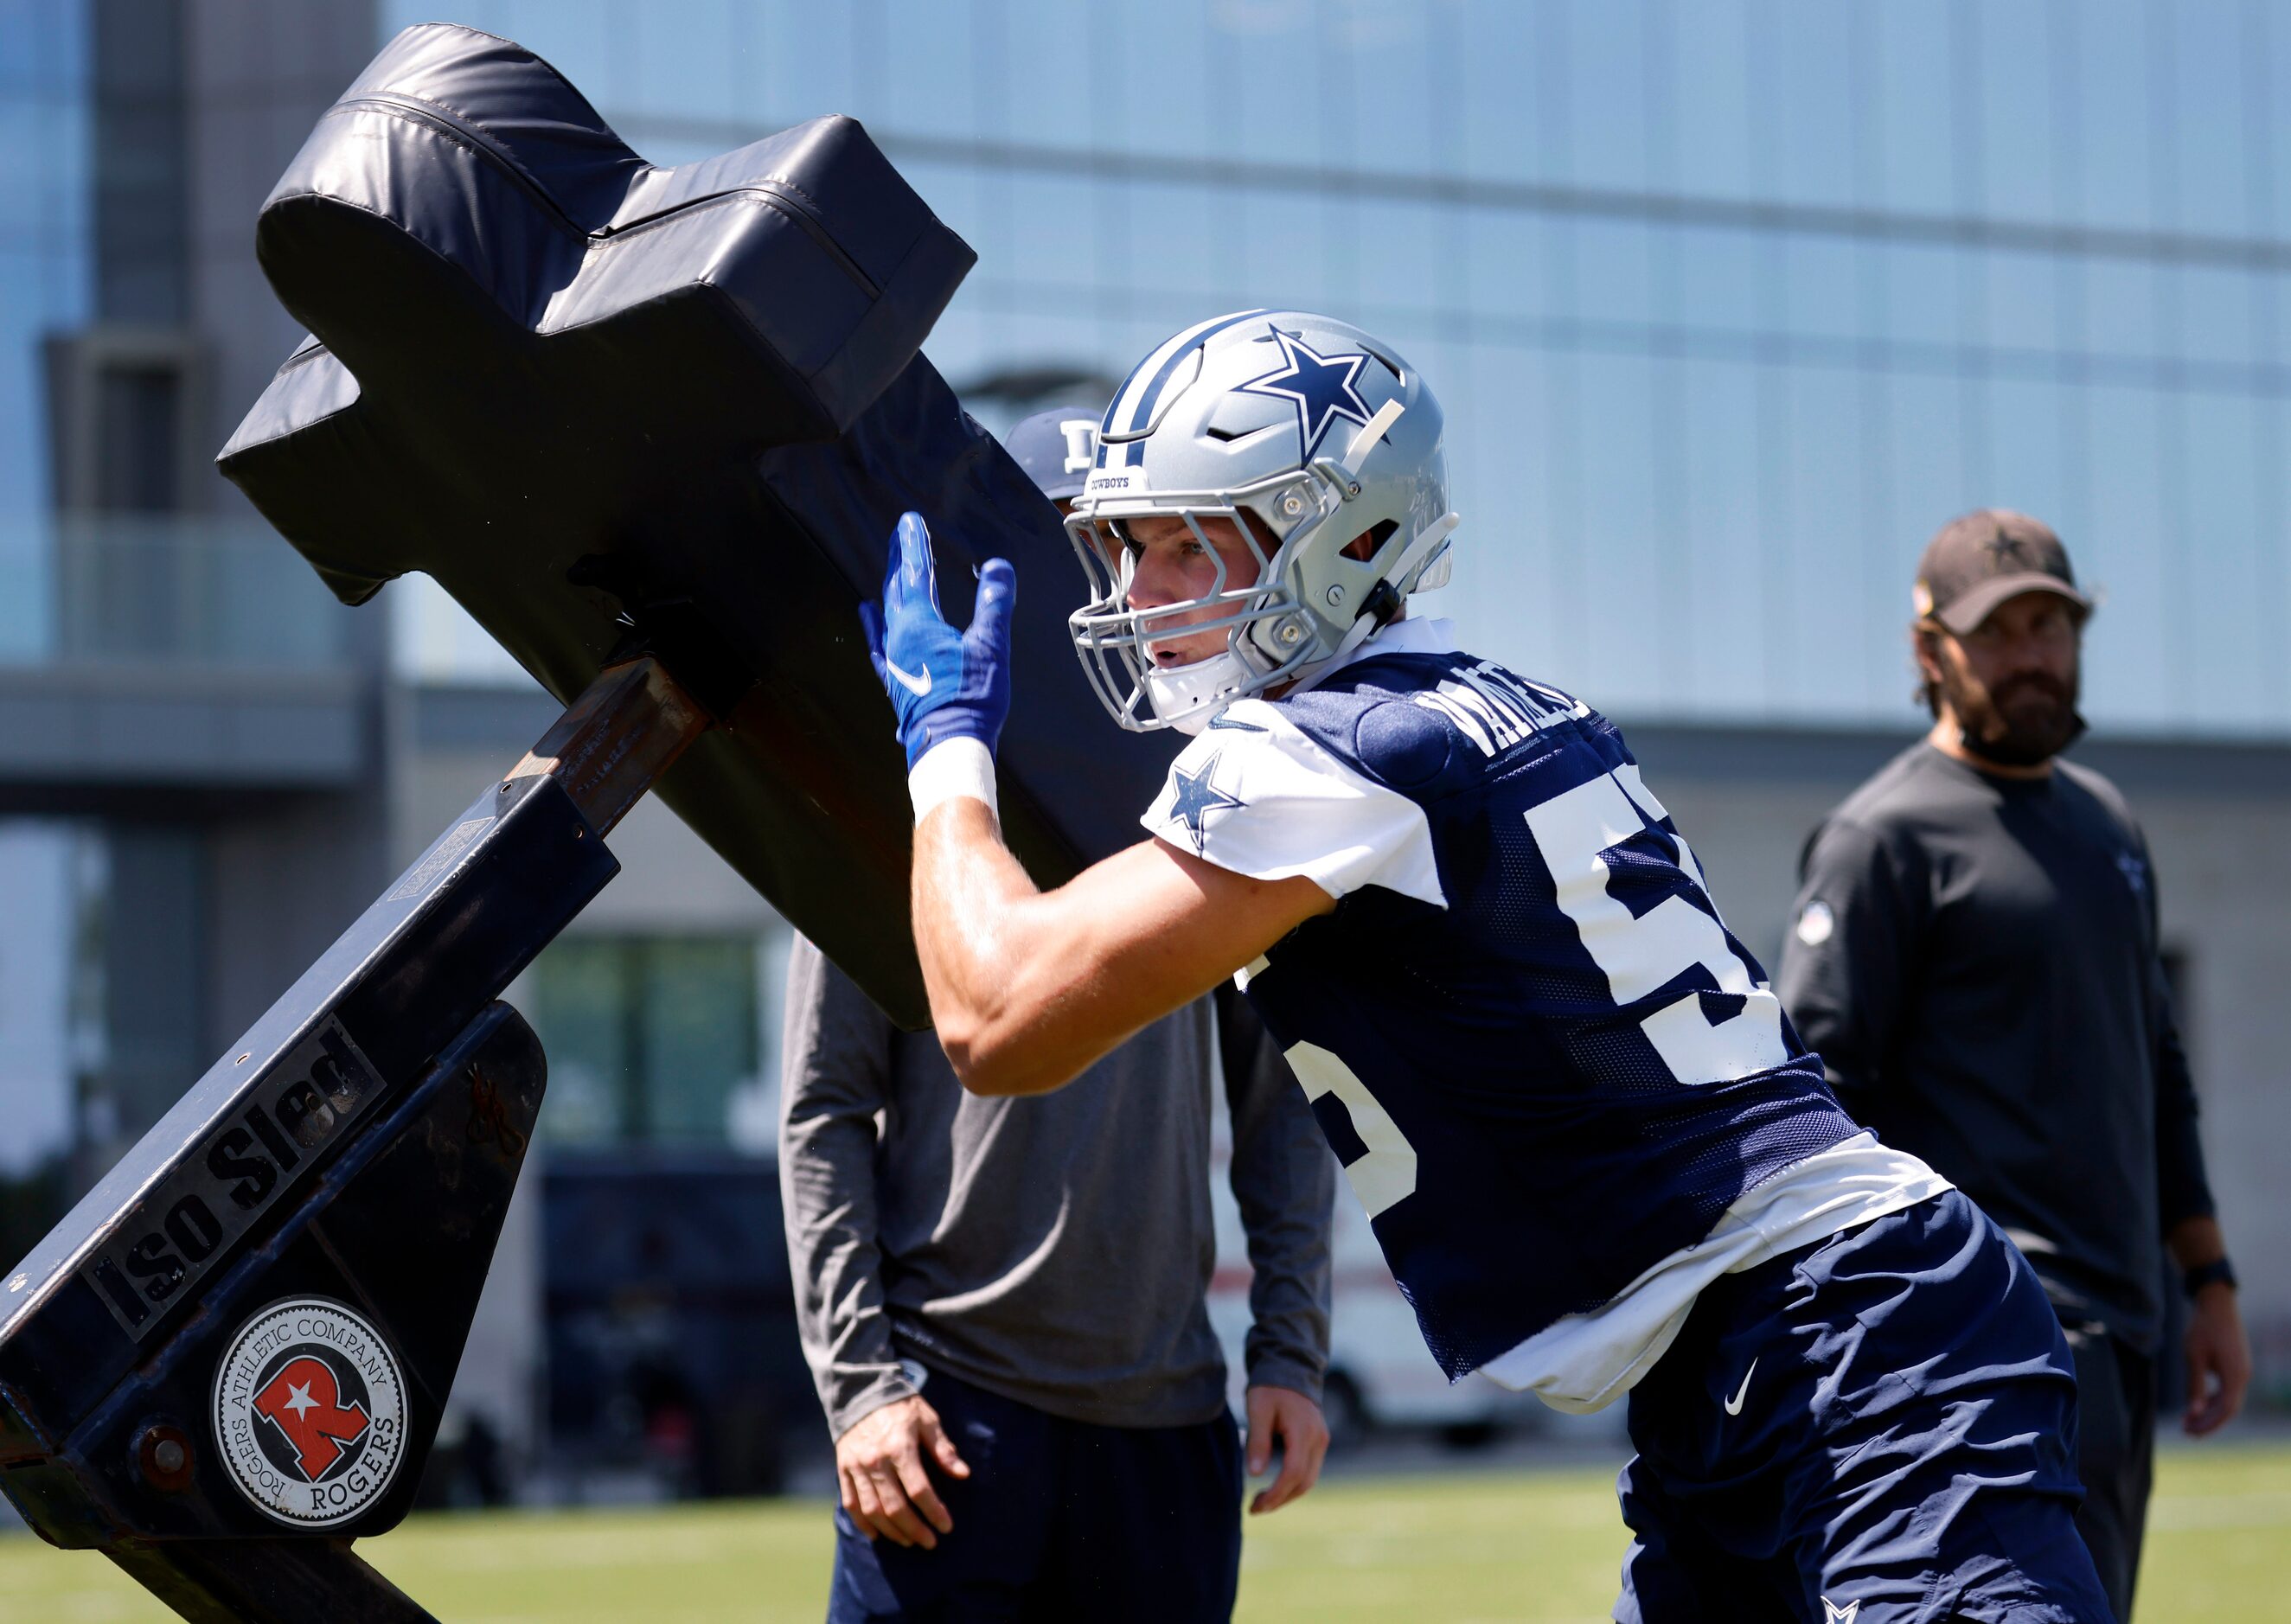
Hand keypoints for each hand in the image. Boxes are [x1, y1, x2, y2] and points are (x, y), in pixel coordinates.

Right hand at [835, 1393, 970, 1548]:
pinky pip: (851, 1505)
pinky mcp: (843, 1470)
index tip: (946, 1526)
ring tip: (909, 1541)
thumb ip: (943, 1449)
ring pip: (872, 1511)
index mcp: (900, 1447)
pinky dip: (863, 1524)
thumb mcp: (928, 1420)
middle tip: (930, 1542)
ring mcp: (856, 1467)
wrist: (861, 1393)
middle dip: (915, 1529)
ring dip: (892, 1531)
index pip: (919, 1490)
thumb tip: (963, 1474)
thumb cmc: (902, 1408)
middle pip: (895, 1506)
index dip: (934, 1511)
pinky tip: (877, 1535)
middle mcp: (875, 1461)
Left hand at [857, 512, 1016, 768]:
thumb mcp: (990, 647)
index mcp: (920, 623)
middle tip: (902, 535)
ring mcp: (894, 660)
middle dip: (901, 559)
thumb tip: (998, 566)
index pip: (916, 573)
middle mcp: (900, 637)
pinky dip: (875, 625)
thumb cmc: (971, 698)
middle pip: (897, 588)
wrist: (949, 746)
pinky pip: (879, 644)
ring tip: (892, 571)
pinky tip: (869, 615)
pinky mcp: (895, 681)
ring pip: (888, 613)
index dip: (914, 544)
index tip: (909, 521)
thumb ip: (993, 604)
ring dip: (891, 588)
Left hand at [1244, 1383, 1328, 1514]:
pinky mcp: (1318, 1441)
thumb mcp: (1258, 1409)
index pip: (1293, 1473)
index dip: (1275, 1493)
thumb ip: (1258, 1441)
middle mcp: (1318, 1438)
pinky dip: (1293, 1483)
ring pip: (1309, 1479)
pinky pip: (1309, 1470)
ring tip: (1262, 1501)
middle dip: (1280, 1499)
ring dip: (1287, 1494)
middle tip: (1255, 1508)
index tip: (1255, 1505)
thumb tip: (1254, 1474)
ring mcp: (1321, 1440)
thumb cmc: (1270, 1387)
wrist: (1290, 1368)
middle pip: (1304, 1482)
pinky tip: (1275, 1486)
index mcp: (1304, 1431)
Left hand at [2183, 1284, 2251, 1436]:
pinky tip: (2196, 1404)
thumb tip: (2192, 1412)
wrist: (2216, 1304)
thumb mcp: (2194, 1356)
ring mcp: (2242, 1371)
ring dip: (2209, 1412)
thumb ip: (2194, 1385)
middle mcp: (2243, 1376)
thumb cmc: (2203, 1328)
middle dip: (2208, 1422)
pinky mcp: (2236, 1367)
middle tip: (2186, 1432)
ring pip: (2228, 1401)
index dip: (2209, 1424)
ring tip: (2187, 1421)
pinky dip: (2212, 1399)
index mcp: (2236, 1375)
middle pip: (2228, 1409)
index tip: (2191, 1432)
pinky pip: (2227, 1390)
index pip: (2226, 1410)